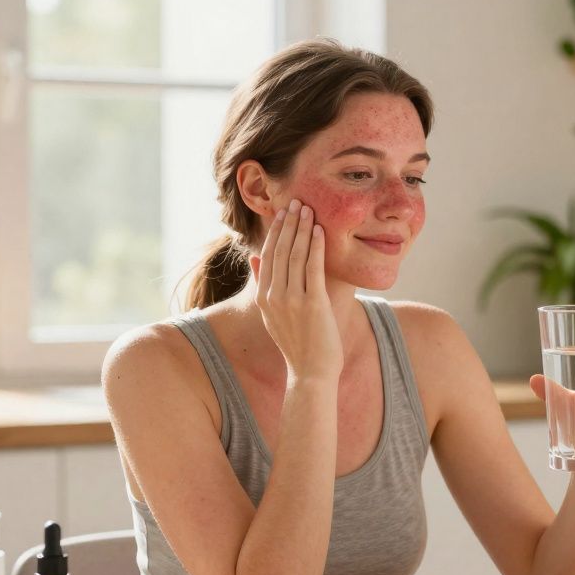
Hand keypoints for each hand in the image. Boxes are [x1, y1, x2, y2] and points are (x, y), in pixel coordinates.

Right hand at [248, 199, 341, 381]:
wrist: (311, 373)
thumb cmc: (298, 344)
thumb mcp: (274, 315)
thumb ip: (264, 286)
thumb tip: (255, 260)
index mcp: (265, 298)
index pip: (268, 256)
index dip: (276, 231)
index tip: (283, 212)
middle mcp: (274, 297)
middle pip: (281, 251)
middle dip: (289, 223)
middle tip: (297, 201)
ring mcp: (292, 301)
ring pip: (295, 256)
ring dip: (302, 229)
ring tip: (309, 209)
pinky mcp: (312, 305)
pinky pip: (313, 269)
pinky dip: (315, 247)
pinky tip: (319, 231)